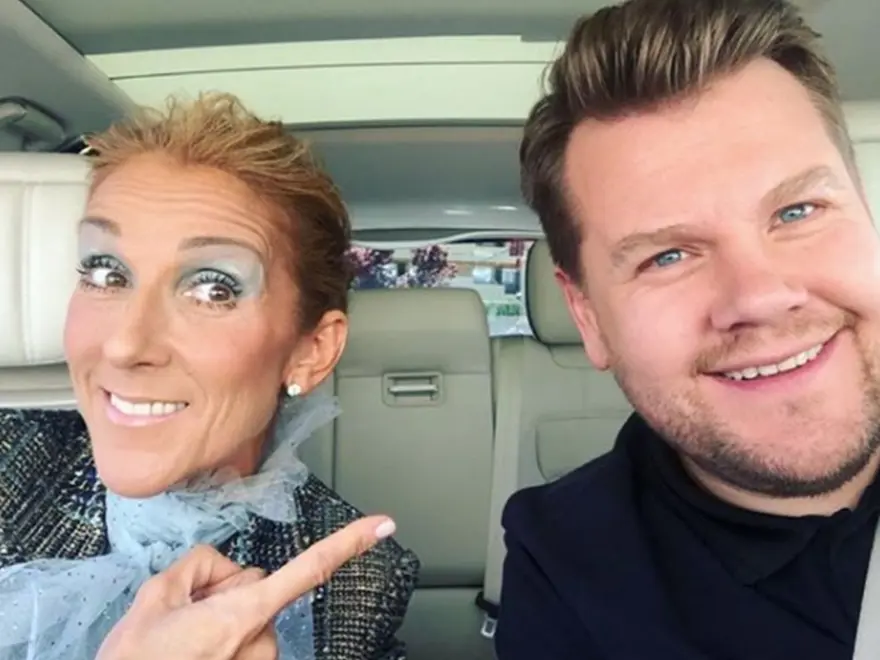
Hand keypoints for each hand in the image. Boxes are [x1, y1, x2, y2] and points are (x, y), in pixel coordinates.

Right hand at [97, 515, 396, 659]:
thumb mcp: (155, 597)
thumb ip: (201, 566)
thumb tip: (224, 570)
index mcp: (242, 616)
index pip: (308, 570)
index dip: (348, 544)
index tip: (383, 527)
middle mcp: (259, 641)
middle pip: (258, 588)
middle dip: (227, 591)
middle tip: (185, 614)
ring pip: (252, 615)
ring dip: (224, 617)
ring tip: (183, 638)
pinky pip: (248, 639)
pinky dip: (226, 639)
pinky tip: (194, 649)